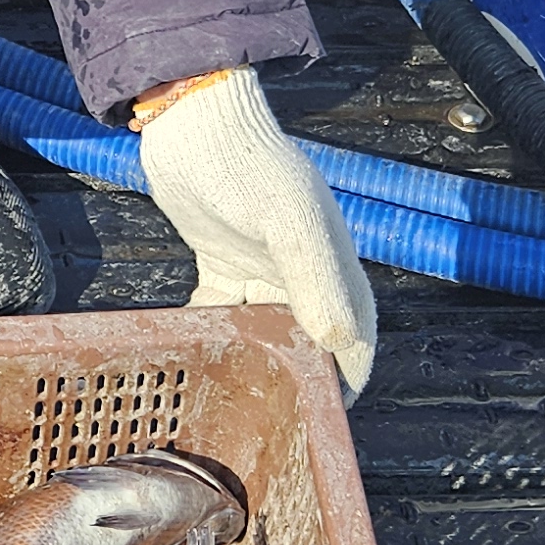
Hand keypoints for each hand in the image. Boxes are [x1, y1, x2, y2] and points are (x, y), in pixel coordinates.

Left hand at [135, 68, 376, 398]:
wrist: (192, 120)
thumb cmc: (246, 162)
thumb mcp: (288, 222)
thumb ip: (315, 280)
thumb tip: (341, 343)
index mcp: (330, 265)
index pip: (353, 338)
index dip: (345, 382)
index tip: (326, 421)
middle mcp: (300, 270)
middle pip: (308, 340)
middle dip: (297, 380)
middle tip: (273, 423)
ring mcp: (259, 265)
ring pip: (262, 328)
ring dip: (252, 359)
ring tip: (230, 400)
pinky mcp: (221, 258)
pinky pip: (220, 309)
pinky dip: (209, 332)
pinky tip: (190, 355)